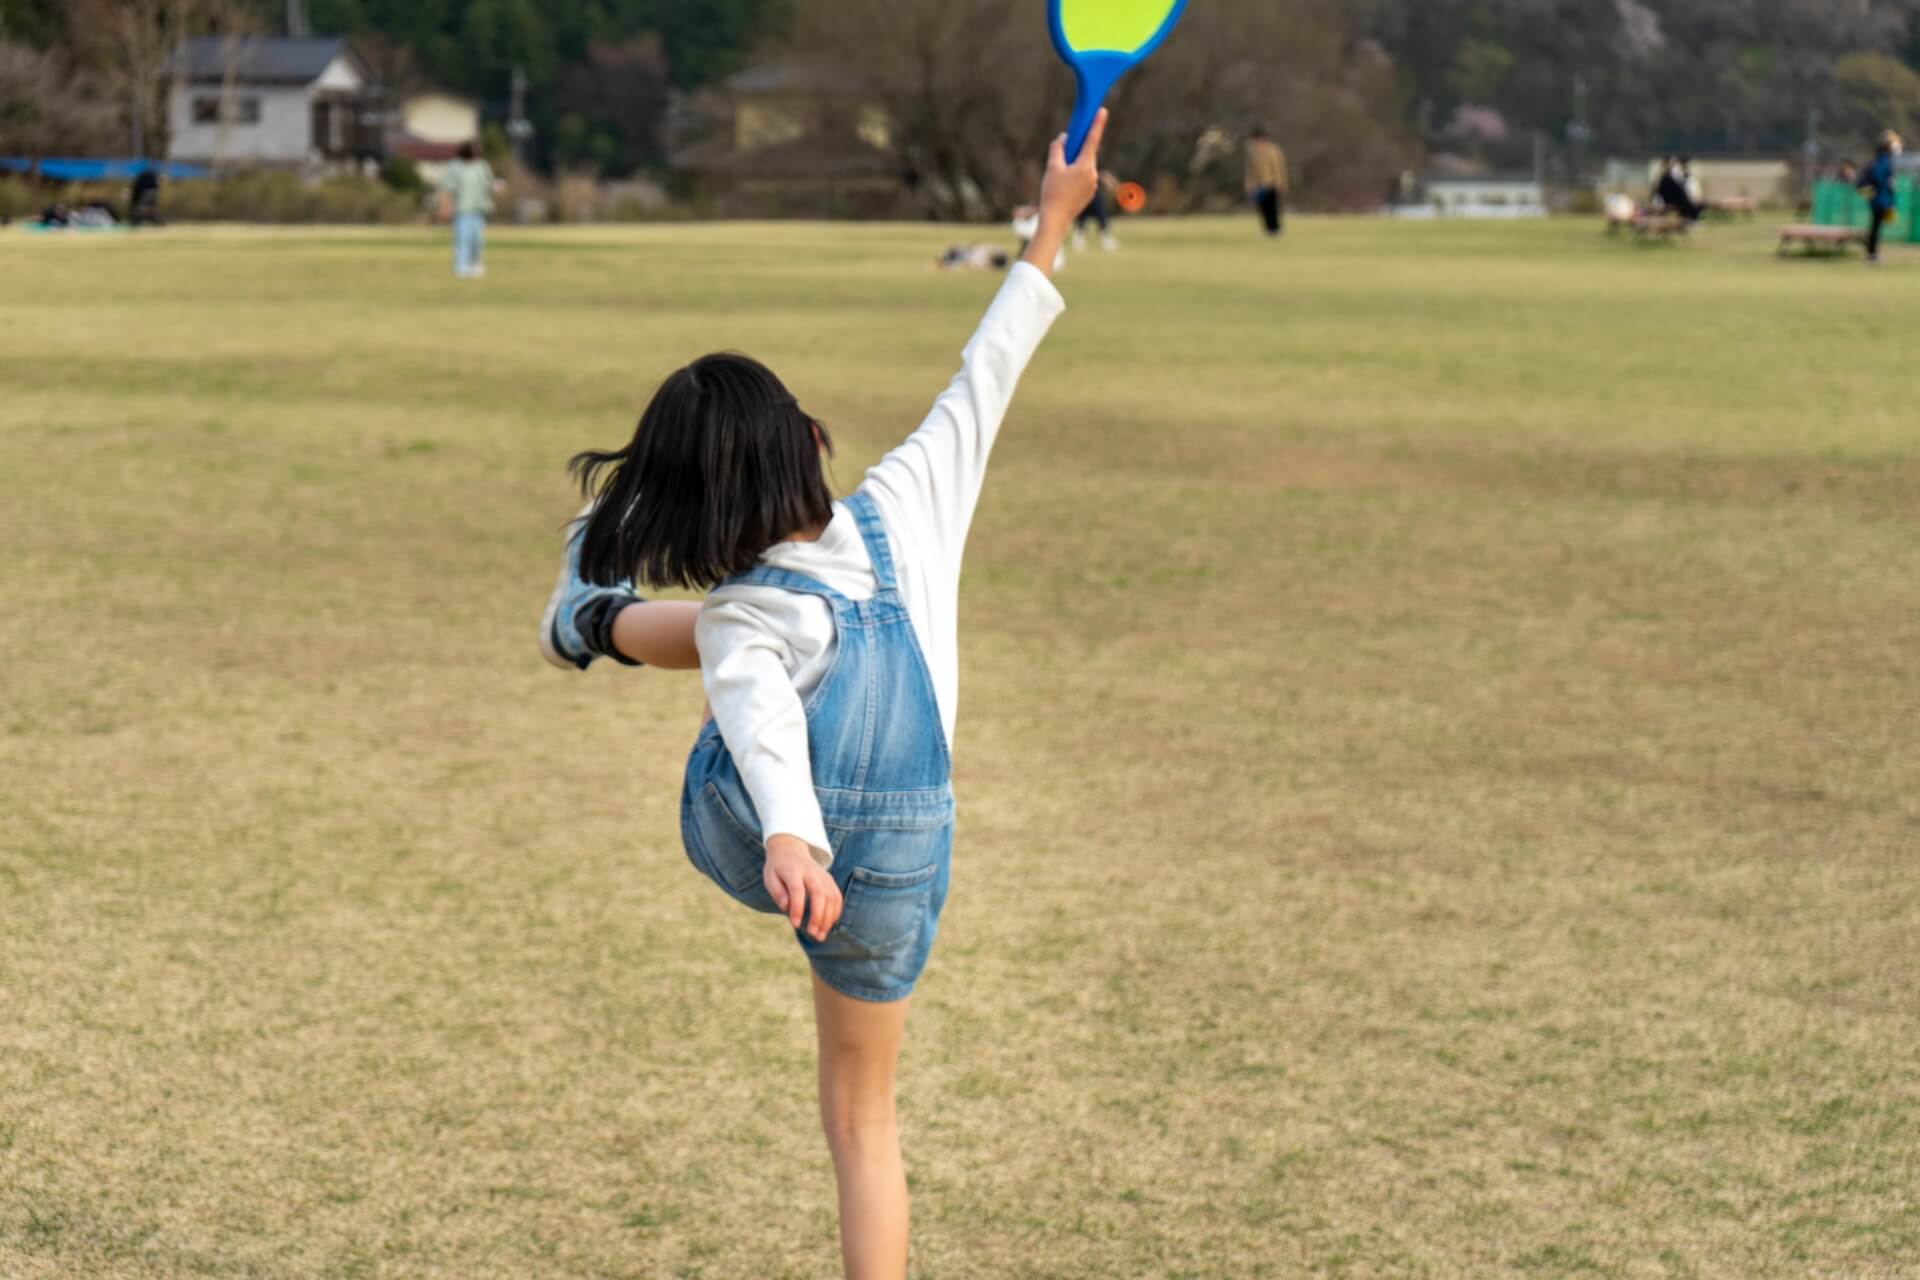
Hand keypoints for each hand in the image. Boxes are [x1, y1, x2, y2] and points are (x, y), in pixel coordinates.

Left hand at [764, 835, 841, 942]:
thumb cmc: (778, 869)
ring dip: (828, 918)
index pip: (797, 889)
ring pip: (831, 896)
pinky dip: (835, 912)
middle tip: (813, 934)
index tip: (795, 924)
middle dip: (818, 916)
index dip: (797, 907)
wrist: (790, 849)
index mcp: (793, 871)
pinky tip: (828, 925)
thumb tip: (786, 907)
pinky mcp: (830, 880)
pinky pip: (837, 897)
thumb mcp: (770, 878)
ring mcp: (823, 875)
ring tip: (820, 935)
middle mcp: (811, 872)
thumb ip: (777, 893)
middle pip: (819, 894)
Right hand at [1037, 108, 1108, 227]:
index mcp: (1085, 165)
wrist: (1055, 219)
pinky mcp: (1089, 193)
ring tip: (1059, 175)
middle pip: (1087, 154)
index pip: (1092, 140)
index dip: (1097, 124)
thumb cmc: (1052, 192)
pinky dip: (1075, 175)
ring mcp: (1092, 185)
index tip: (1102, 111)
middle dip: (1077, 149)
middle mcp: (1093, 174)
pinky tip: (1063, 184)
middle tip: (1065, 148)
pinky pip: (1083, 178)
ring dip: (1074, 164)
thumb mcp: (1052, 167)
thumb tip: (1064, 138)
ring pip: (1084, 166)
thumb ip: (1058, 148)